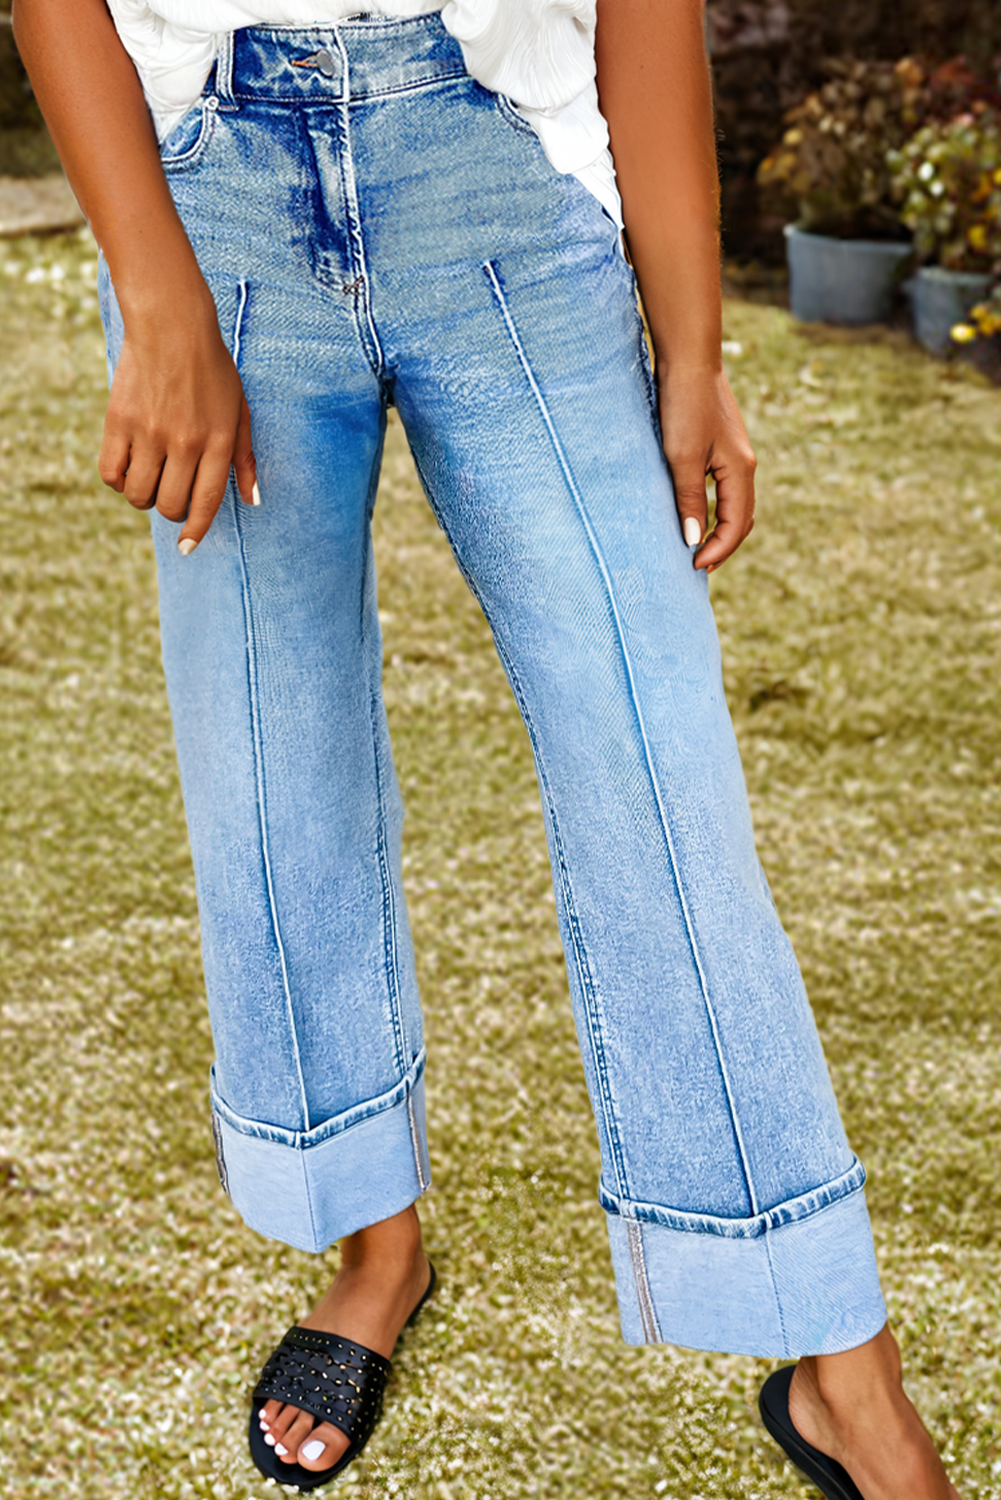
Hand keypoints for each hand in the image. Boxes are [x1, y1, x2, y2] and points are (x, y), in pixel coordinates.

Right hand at [99, 296, 256, 553]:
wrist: (172, 325)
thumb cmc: (212, 370)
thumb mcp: (239, 410)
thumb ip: (245, 457)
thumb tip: (252, 500)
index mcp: (217, 442)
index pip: (206, 502)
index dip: (196, 531)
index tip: (187, 548)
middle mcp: (184, 443)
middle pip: (170, 505)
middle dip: (170, 509)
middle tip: (170, 490)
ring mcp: (150, 433)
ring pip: (138, 495)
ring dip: (143, 495)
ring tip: (150, 475)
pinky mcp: (119, 422)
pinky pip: (111, 474)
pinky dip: (118, 479)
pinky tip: (128, 466)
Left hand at [659, 366, 755, 571]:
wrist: (688, 360)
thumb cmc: (684, 406)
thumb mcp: (681, 458)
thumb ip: (688, 500)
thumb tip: (692, 539)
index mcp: (740, 471)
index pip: (736, 525)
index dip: (718, 550)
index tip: (694, 566)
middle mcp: (744, 466)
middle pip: (742, 519)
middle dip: (723, 545)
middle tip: (698, 565)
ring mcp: (736, 455)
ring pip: (735, 504)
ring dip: (721, 529)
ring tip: (698, 546)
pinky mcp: (723, 447)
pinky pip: (725, 488)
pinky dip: (715, 509)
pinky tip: (697, 513)